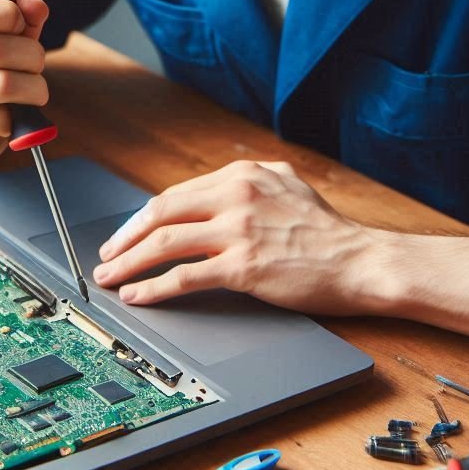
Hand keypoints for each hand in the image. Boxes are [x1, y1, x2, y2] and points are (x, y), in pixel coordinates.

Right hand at [0, 0, 48, 162]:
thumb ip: (23, 10)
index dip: (8, 15)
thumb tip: (34, 6)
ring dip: (34, 87)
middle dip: (32, 55)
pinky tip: (9, 116)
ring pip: (3, 85)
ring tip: (33, 90)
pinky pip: (0, 120)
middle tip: (35, 63)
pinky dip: (17, 117)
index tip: (19, 25)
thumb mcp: (4, 31)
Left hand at [93, 160, 380, 312]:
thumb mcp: (286, 186)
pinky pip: (183, 277)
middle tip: (107, 255)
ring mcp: (238, 230)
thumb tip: (208, 196)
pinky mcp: (243, 267)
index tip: (128, 233)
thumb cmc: (327, 231)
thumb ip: (247, 184)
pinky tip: (138, 295)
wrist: (360, 261)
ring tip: (110, 277)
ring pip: (164, 243)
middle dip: (125, 236)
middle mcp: (237, 195)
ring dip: (128, 262)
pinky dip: (153, 287)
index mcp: (243, 174)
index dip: (145, 217)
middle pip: (161, 212)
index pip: (177, 193)